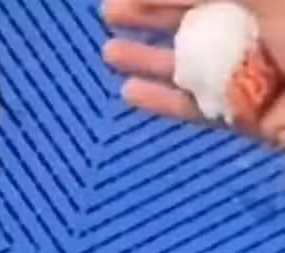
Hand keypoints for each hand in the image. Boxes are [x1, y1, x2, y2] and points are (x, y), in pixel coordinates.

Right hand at [101, 0, 284, 141]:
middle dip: (153, 16)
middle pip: (198, 18)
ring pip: (190, 64)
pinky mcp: (247, 117)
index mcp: (267, 1)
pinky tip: (128, 93)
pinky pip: (197, 108)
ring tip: (109, 53)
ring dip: (148, 59)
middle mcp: (261, 30)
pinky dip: (162, 102)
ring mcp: (253, 74)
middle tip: (109, 12)